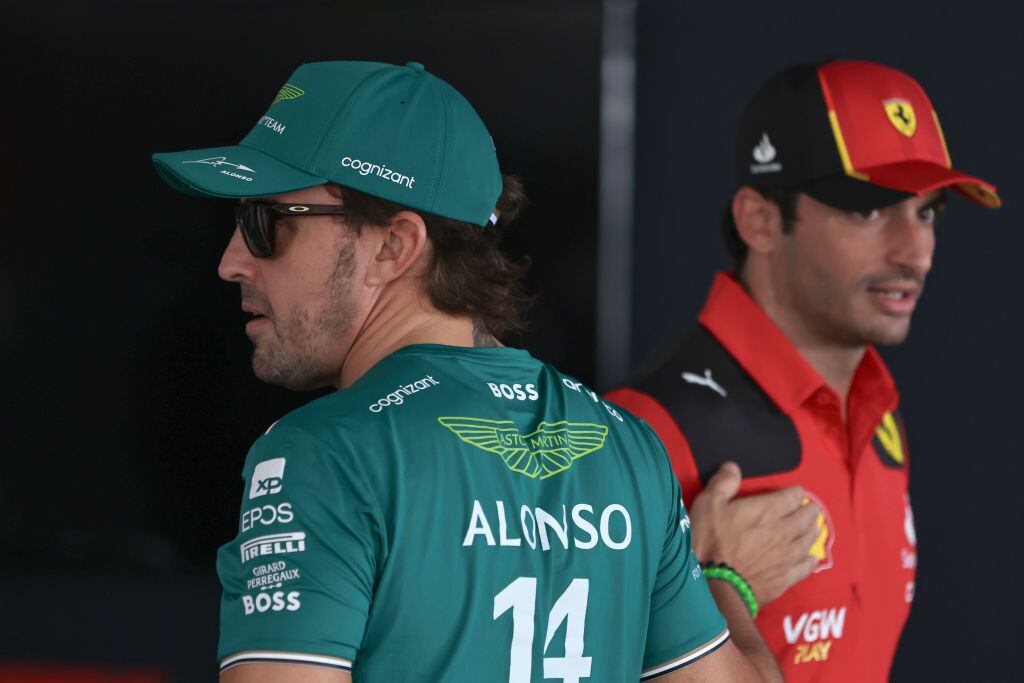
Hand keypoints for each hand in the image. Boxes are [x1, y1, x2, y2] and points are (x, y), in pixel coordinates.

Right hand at [689, 461, 819, 605]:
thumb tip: (733, 467)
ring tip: (815, 528)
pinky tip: (812, 559)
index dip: (795, 493)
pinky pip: (804, 568)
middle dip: (809, 512)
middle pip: (804, 519)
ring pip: (807, 542)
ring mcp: (786, 558)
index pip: (790, 498)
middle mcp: (782, 532)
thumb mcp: (708, 505)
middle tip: (812, 509)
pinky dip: (810, 561)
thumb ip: (723, 484)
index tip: (797, 492)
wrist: (715, 587)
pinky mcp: (784, 580)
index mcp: (766, 511)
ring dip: (812, 533)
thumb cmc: (708, 542)